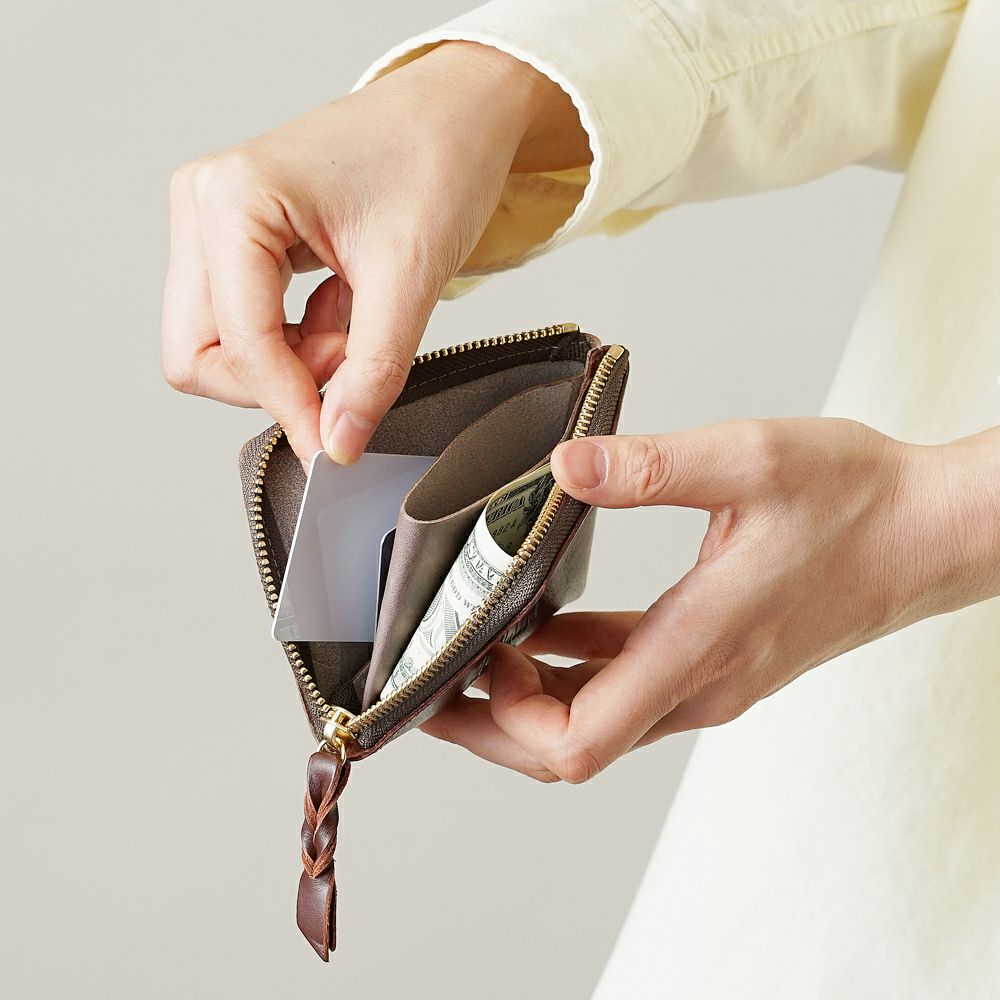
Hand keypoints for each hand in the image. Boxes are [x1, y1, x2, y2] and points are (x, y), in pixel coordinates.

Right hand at [162, 41, 588, 460]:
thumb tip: (337, 441)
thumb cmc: (435, 158)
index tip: (333, 446)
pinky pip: (243, 323)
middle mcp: (206, 203)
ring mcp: (215, 221)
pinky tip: (342, 313)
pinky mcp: (238, 238)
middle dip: (275, 381)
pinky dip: (293, 341)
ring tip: (353, 331)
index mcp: (234, 198)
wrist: (456, 115)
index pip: (238, 341)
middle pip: (198, 351)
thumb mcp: (409, 276)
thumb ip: (371, 370)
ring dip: (287, 363)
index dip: (288, 405)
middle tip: (346, 368)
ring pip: (216, 344)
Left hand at [421, 418, 999, 782]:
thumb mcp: (751, 460)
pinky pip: (624, 682)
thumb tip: (565, 467)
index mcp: (699, 647)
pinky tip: (539, 630)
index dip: (507, 720)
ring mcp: (707, 677)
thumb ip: (651, 466)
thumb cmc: (859, 502)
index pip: (579, 740)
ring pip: (594, 723)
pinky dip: (569, 669)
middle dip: (492, 728)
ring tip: (470, 657)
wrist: (930, 532)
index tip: (471, 663)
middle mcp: (698, 683)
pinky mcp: (715, 657)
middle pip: (571, 749)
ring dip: (525, 703)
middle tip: (435, 685)